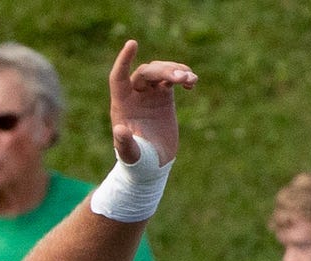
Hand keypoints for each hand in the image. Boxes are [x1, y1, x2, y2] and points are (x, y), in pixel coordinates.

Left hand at [104, 40, 197, 172]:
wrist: (152, 167)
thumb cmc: (137, 163)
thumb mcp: (131, 155)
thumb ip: (125, 143)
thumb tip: (120, 129)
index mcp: (121, 106)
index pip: (119, 77)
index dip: (124, 60)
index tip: (133, 43)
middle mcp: (133, 96)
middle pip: (147, 72)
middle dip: (165, 71)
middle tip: (182, 77)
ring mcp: (149, 95)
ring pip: (161, 72)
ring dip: (176, 71)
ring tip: (191, 80)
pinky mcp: (164, 97)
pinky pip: (172, 79)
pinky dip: (183, 77)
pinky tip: (192, 84)